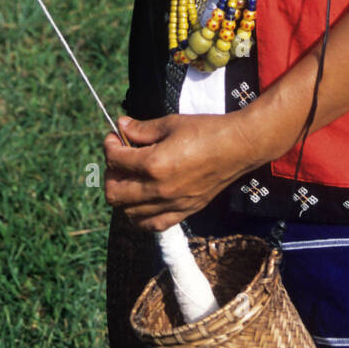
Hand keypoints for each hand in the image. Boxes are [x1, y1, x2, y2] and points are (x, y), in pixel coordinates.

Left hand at [103, 112, 255, 231]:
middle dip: (111, 173)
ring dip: (123, 194)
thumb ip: (142, 129)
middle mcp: (159, 189)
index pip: (115, 160)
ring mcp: (171, 204)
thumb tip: (121, 125)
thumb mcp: (171, 123)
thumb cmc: (207, 131)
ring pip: (128, 212)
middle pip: (114, 192)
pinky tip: (144, 199)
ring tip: (132, 177)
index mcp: (154, 163)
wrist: (238, 147)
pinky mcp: (183, 212)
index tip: (115, 137)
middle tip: (120, 158)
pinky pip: (151, 224)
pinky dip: (140, 215)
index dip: (110, 145)